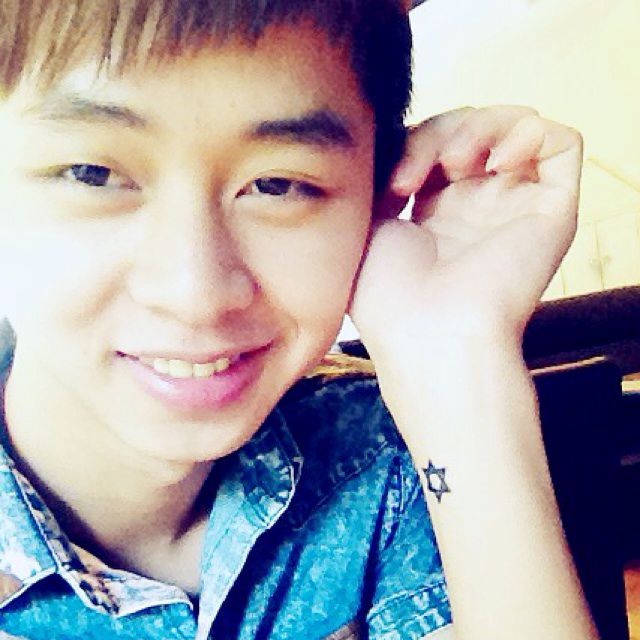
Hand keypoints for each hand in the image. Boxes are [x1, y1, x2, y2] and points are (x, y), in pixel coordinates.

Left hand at [350, 106, 582, 354]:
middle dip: (435, 134)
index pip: (434, 146)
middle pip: (469, 130)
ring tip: (453, 164)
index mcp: (435, 218)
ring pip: (512, 127)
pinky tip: (495, 162)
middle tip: (409, 180)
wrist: (428, 336)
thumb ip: (382, 174)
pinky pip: (562, 143)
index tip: (388, 187)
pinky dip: (527, 133)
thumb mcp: (367, 225)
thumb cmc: (388, 297)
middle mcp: (478, 210)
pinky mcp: (553, 211)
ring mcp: (514, 209)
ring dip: (476, 127)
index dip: (409, 144)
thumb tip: (392, 137)